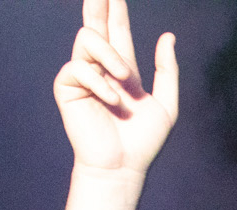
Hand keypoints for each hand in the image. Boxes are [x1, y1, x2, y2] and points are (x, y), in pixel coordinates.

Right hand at [54, 0, 178, 176]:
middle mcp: (100, 68)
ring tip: (126, 79)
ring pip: (88, 40)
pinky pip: (78, 67)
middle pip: (95, 24)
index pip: (117, 30)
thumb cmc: (143, 143)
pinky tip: (111, 100)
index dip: (115, 8)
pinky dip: (99, 82)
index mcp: (122, 69)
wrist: (124, 167)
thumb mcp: (166, 105)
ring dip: (111, 56)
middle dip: (97, 3)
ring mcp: (83, 77)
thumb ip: (167, 70)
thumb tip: (168, 36)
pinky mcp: (68, 88)